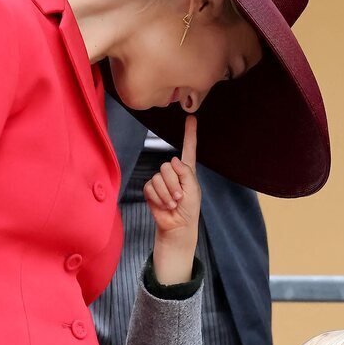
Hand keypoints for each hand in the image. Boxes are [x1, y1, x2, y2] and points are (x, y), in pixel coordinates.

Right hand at [145, 116, 201, 284]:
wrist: (177, 226)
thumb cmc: (189, 209)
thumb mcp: (193, 190)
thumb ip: (186, 173)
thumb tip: (173, 161)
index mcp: (187, 170)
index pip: (189, 148)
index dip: (190, 133)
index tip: (191, 118)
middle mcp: (173, 172)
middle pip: (168, 166)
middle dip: (174, 183)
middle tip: (179, 197)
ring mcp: (160, 180)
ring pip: (159, 177)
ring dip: (167, 193)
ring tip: (173, 203)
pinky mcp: (150, 189)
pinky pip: (150, 187)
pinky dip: (159, 198)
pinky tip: (164, 204)